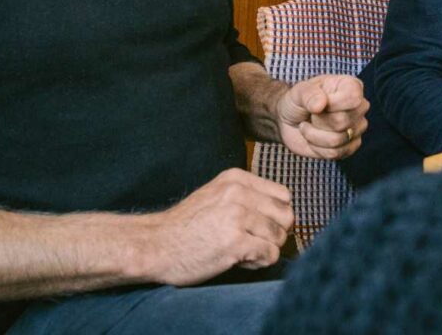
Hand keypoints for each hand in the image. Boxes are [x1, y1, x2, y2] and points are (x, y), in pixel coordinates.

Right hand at [144, 168, 293, 285]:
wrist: (155, 245)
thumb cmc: (187, 226)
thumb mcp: (217, 196)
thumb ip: (248, 197)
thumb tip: (287, 213)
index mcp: (236, 179)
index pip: (284, 195)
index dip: (276, 215)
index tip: (258, 227)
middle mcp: (238, 193)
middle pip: (286, 216)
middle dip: (275, 234)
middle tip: (252, 242)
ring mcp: (236, 216)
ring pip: (279, 236)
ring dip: (264, 249)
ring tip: (242, 251)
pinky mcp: (235, 242)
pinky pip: (270, 254)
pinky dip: (259, 262)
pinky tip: (239, 261)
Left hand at [275, 74, 368, 159]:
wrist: (289, 121)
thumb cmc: (297, 101)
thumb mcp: (298, 91)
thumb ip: (309, 94)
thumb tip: (320, 104)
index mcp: (351, 86)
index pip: (353, 99)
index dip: (332, 105)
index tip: (317, 103)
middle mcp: (359, 107)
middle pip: (343, 122)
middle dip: (318, 121)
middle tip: (311, 114)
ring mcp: (357, 128)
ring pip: (337, 140)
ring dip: (314, 135)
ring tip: (309, 126)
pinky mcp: (350, 147)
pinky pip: (336, 153)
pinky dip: (317, 148)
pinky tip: (313, 138)